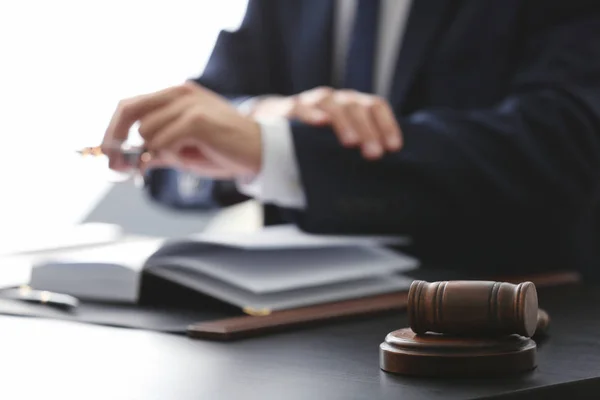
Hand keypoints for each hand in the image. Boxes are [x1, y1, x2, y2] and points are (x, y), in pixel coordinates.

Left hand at [101, 82, 261, 177]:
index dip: (113, 129)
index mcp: (176, 95)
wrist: (259, 152)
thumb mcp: (184, 150)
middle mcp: (180, 93)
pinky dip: (169, 154)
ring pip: (147, 131)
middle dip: (117, 140)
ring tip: (185, 155)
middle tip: (116, 165)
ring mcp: (188, 104)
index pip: (132, 105)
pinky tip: (189, 156)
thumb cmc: (224, 150)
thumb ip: (158, 150)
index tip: (107, 153)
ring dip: (157, 150)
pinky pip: (164, 141)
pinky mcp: (196, 119)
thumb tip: (131, 162)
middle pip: (129, 111)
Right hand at [251, 87, 402, 159]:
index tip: (393, 147)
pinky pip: (299, 107)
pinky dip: (310, 113)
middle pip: (356, 106)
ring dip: (344, 122)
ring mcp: (309, 102)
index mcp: (350, 106)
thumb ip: (352, 152)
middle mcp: (333, 100)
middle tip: (373, 154)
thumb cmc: (308, 140)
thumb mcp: (333, 143)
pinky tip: (320, 123)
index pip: (374, 106)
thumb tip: (378, 177)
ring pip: (332, 103)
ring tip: (351, 142)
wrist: (265, 126)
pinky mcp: (286, 108)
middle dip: (368, 130)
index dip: (387, 125)